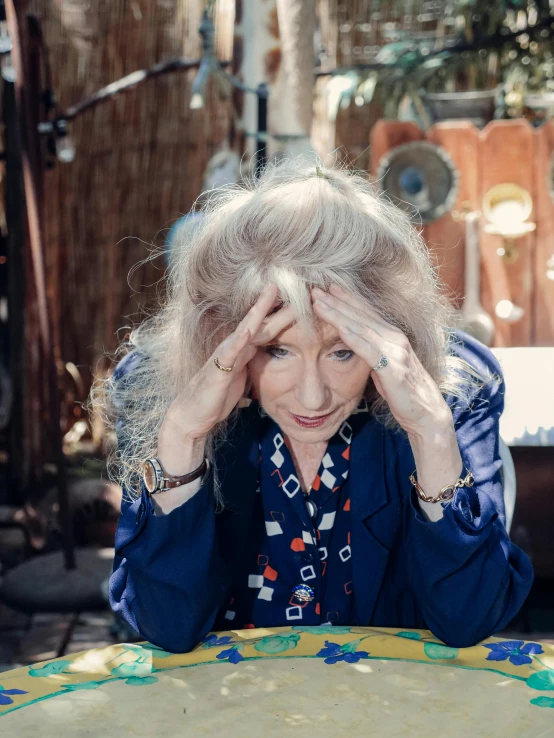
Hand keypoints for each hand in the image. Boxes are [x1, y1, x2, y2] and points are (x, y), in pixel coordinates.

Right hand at [163, 284, 294, 439]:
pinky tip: (247, 330)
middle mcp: (235, 347)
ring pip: (246, 328)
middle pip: (261, 321)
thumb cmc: (217, 396)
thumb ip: (253, 362)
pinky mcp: (218, 371)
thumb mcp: (243, 377)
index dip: (285, 313)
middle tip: (297, 282)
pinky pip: (229, 353)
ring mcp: (225, 356)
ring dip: (259, 310)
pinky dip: (238, 340)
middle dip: (278, 303)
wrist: (193, 415)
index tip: (304, 297)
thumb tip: (272, 357)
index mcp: (244, 350)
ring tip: (272, 291)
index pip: (268, 327)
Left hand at [312, 284, 450, 436]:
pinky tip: (340, 328)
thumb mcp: (383, 366)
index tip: (325, 287)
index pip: (365, 312)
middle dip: (336, 301)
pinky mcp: (394, 369)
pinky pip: (370, 350)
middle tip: (314, 288)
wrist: (426, 414)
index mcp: (392, 336)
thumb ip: (371, 352)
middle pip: (360, 315)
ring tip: (319, 303)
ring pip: (362, 328)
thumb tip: (352, 342)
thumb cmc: (403, 392)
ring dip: (339, 314)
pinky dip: (354, 338)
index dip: (345, 298)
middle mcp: (395, 338)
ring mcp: (396, 351)